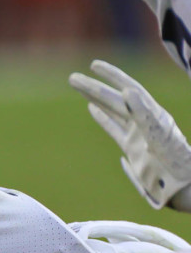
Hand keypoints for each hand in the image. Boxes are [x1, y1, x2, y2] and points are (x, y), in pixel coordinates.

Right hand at [69, 60, 190, 210]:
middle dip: (95, 87)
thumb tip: (127, 90)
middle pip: (115, 100)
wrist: (181, 187)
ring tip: (77, 86)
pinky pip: (114, 129)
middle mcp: (144, 121)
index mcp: (153, 114)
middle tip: (72, 78)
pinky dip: (103, 118)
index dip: (112, 76)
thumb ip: (143, 114)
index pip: (129, 89)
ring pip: (112, 111)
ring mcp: (138, 134)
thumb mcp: (159, 136)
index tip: (94, 65)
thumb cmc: (175, 162)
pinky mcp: (133, 148)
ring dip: (95, 98)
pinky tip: (91, 109)